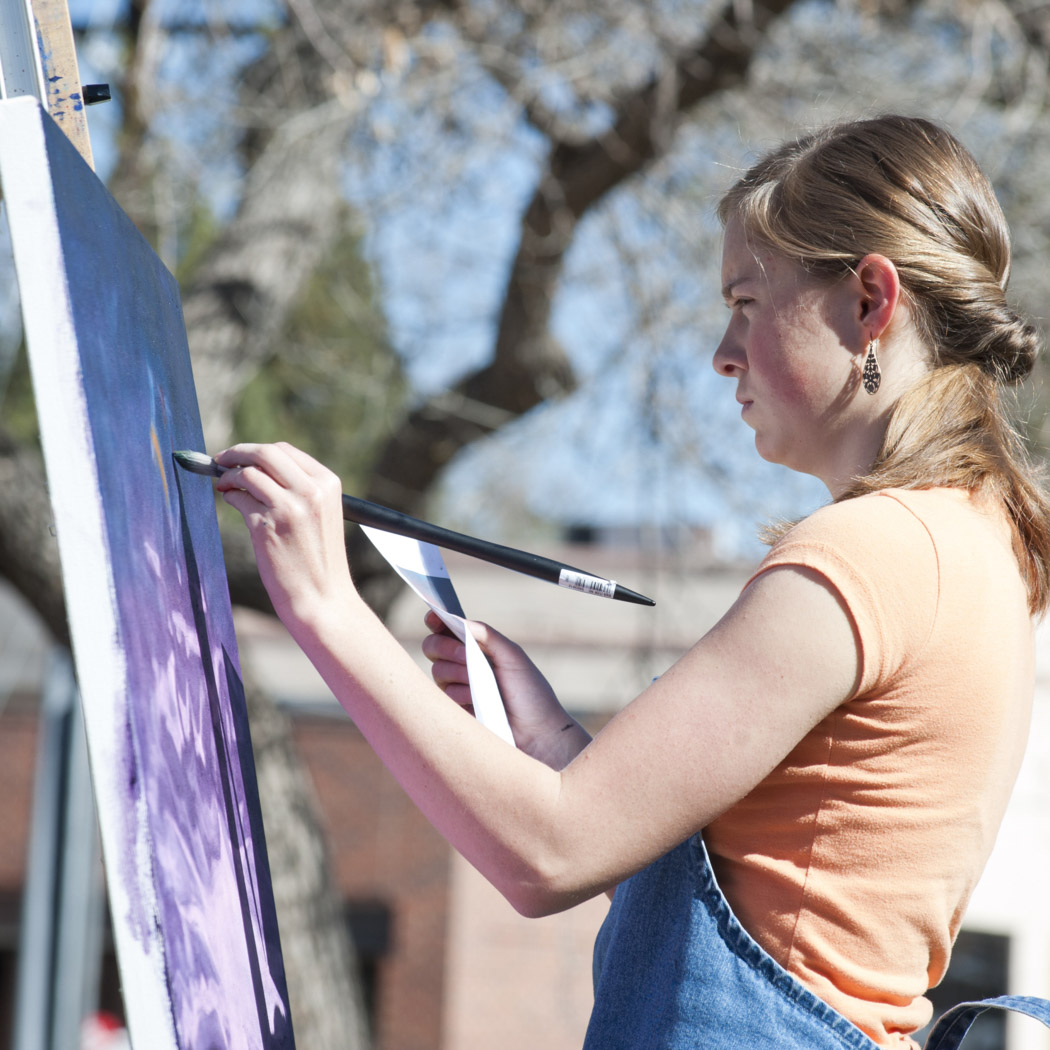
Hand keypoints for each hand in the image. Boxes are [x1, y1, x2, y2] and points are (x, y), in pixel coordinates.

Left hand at [214, 442, 357, 628]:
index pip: (285, 451)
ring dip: (229, 476)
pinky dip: (230, 496)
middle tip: (220, 461)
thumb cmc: (319, 561)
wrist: (323, 598)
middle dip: (237, 453)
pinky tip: (231, 502)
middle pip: (265, 454)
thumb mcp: (321, 515)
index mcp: (327, 484)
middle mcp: (310, 490)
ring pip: (248, 473)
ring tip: (223, 487)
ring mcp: (288, 507)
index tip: (241, 456)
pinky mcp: (266, 525)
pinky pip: (239, 498)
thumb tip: (256, 467)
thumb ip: (300, 489)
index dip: (257, 451)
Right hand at [422, 609, 589, 769]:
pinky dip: (461, 694)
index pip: (447, 629)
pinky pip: (443, 696)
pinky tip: (479, 701)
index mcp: (478, 647)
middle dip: (446, 647)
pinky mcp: (455, 710)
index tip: (434, 618)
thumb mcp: (513, 657)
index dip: (436, 620)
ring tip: (482, 683)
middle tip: (466, 654)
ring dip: (458, 673)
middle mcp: (463, 664)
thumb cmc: (530, 692)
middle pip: (432, 646)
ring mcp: (458, 687)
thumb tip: (461, 621)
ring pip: (437, 671)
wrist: (537, 731)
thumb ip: (487, 635)